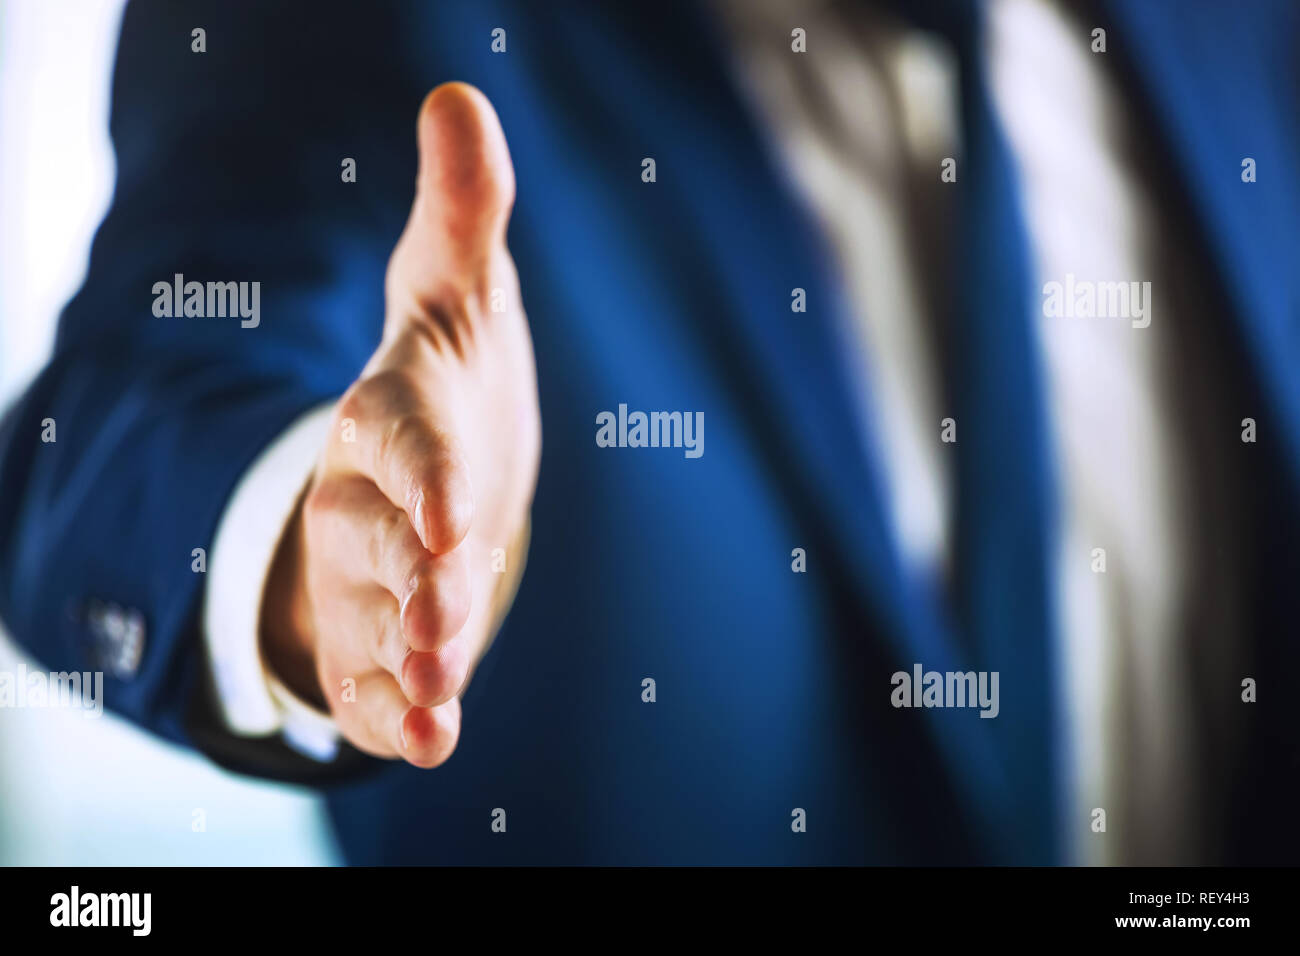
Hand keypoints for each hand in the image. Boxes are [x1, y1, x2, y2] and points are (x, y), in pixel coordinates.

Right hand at [261, 83, 539, 767]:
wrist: (429, 459)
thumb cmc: (449, 373)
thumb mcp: (456, 287)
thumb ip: (463, 206)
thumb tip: (459, 94)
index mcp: (392, 414)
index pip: (399, 439)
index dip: (422, 473)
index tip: (454, 511)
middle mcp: (367, 500)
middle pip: (382, 542)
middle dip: (411, 583)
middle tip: (445, 624)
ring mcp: (370, 574)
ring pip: (378, 621)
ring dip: (407, 662)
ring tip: (438, 703)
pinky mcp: (384, 629)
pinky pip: (382, 677)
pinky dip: (399, 713)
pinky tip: (431, 743)